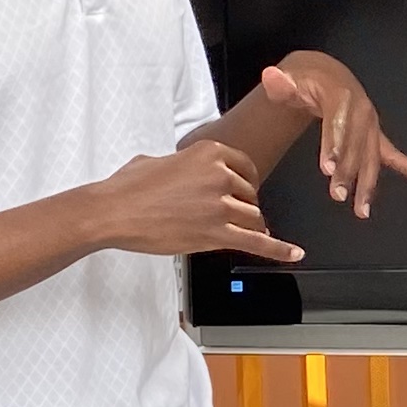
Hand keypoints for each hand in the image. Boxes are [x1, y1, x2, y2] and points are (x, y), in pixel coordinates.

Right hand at [94, 135, 300, 261]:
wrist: (112, 211)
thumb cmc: (129, 187)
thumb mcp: (160, 160)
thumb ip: (184, 164)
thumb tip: (185, 172)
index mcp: (209, 153)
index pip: (246, 167)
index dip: (246, 182)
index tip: (245, 190)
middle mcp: (220, 176)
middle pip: (250, 195)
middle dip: (242, 206)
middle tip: (224, 215)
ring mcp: (220, 206)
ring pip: (254, 218)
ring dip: (247, 226)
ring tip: (232, 231)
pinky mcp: (215, 234)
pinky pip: (256, 242)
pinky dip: (279, 249)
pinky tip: (294, 253)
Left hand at [261, 55, 406, 220]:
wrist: (325, 73)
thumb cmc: (306, 81)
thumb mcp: (290, 80)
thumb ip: (281, 84)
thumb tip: (272, 78)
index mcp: (341, 97)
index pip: (337, 124)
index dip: (334, 146)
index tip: (328, 169)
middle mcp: (361, 111)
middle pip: (355, 145)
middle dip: (348, 172)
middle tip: (338, 195)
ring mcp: (370, 124)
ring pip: (371, 156)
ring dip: (368, 184)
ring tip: (362, 210)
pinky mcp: (374, 134)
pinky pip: (392, 153)